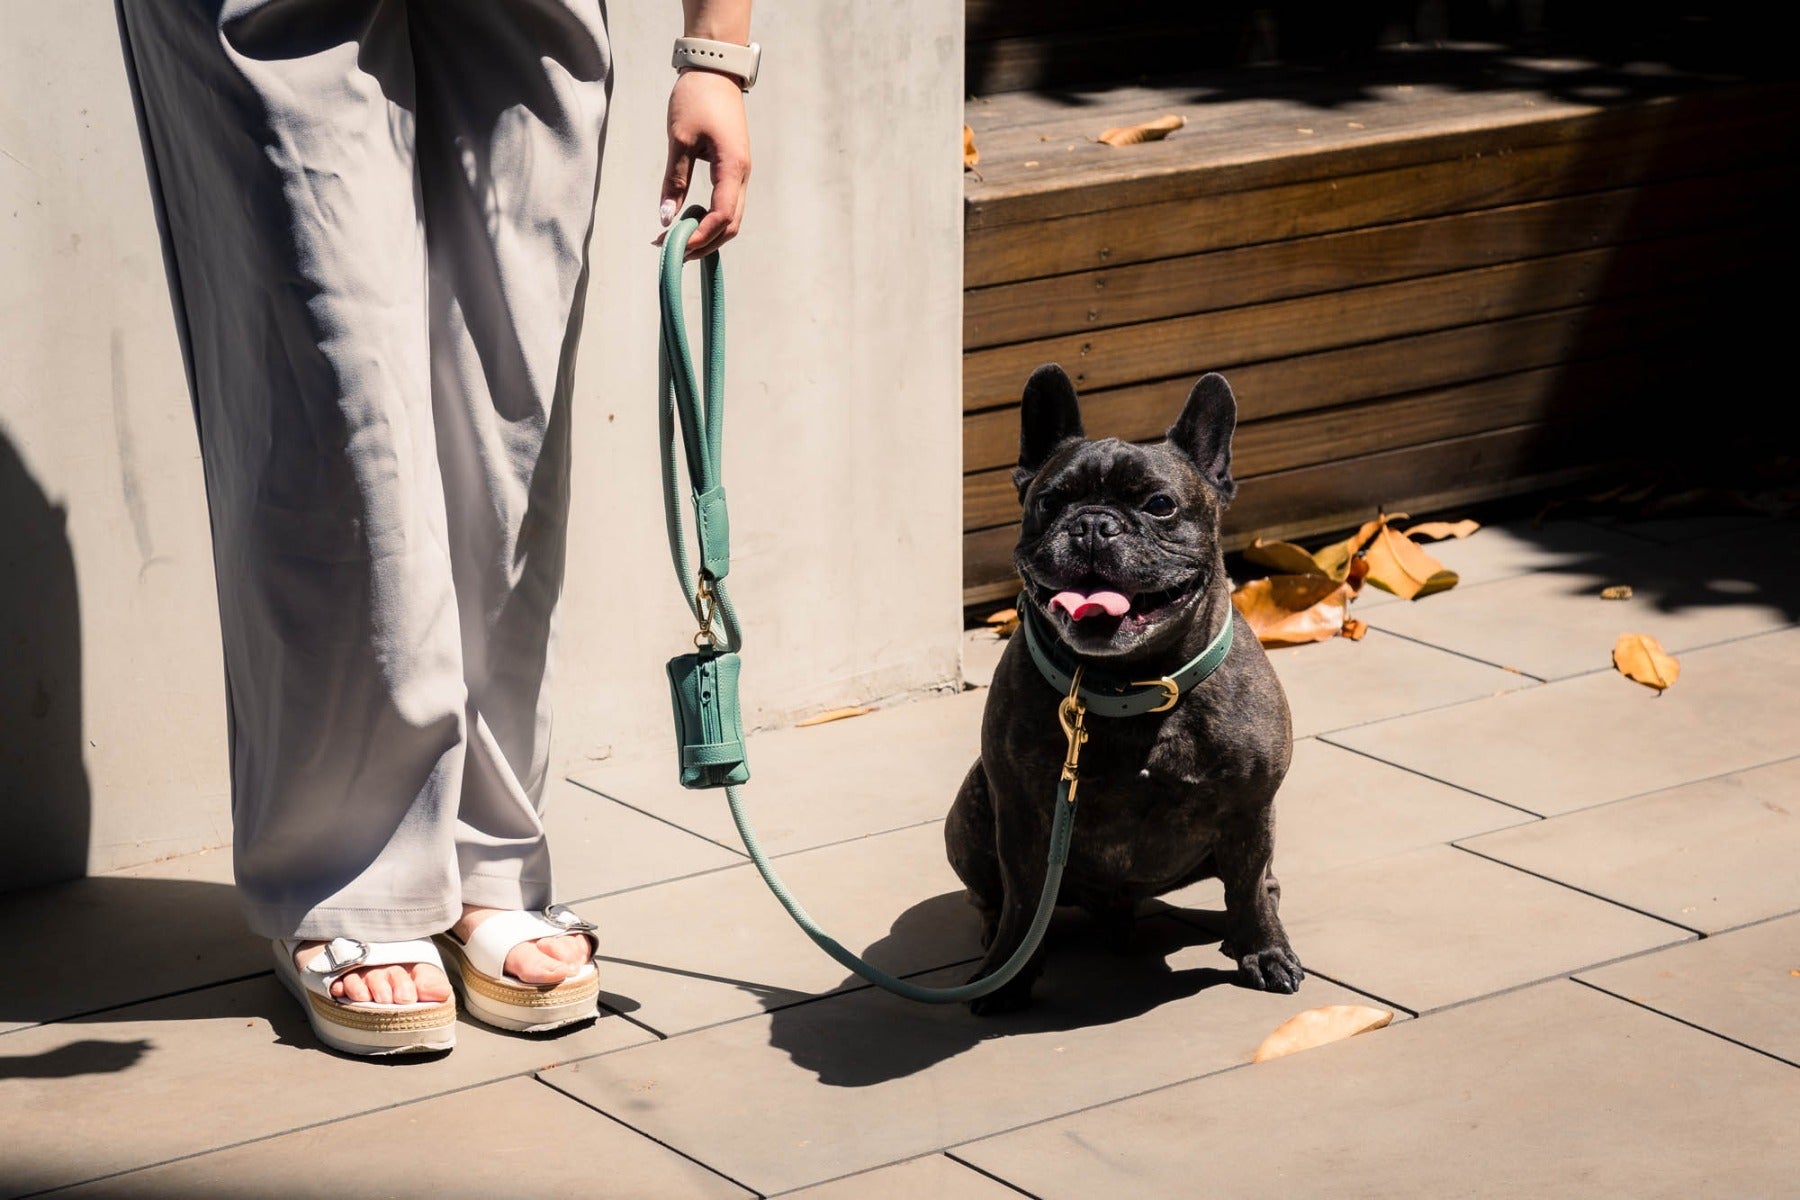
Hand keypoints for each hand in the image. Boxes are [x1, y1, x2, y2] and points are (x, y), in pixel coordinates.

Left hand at [660, 69, 750, 258]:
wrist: (715, 70)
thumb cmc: (697, 99)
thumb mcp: (679, 139)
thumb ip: (674, 181)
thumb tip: (665, 218)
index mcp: (733, 167)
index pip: (721, 217)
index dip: (699, 238)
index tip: (673, 247)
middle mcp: (742, 175)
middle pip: (730, 225)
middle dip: (703, 244)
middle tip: (672, 251)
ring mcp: (740, 173)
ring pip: (731, 218)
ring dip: (707, 234)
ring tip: (677, 239)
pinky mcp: (734, 169)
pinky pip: (727, 204)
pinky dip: (710, 219)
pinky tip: (689, 220)